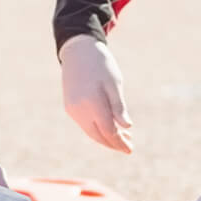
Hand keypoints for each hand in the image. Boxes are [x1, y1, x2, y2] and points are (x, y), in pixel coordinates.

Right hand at [59, 34, 132, 152]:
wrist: (78, 51)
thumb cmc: (101, 65)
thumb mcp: (114, 84)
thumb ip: (119, 107)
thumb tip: (127, 127)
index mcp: (93, 103)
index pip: (109, 132)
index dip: (120, 142)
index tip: (130, 149)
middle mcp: (80, 110)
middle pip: (99, 136)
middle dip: (114, 143)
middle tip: (129, 146)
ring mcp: (72, 109)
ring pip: (90, 132)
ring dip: (105, 137)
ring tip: (121, 137)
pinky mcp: (69, 107)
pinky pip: (84, 124)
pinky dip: (96, 129)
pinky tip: (107, 126)